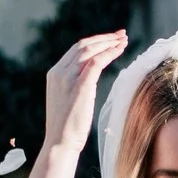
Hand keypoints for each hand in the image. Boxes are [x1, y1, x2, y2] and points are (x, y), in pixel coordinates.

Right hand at [45, 31, 129, 156]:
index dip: (95, 42)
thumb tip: (90, 77)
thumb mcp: (69, 100)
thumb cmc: (68, 127)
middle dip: (104, 38)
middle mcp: (59, 72)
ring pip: (90, 50)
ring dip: (108, 43)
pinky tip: (119, 50)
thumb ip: (76, 85)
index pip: (76, 50)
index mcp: (54, 74)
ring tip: (123, 40)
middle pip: (83, 46)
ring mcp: (68, 78)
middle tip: (121, 35)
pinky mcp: (80, 86)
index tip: (110, 39)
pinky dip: (109, 53)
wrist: (61, 142)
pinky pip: (96, 62)